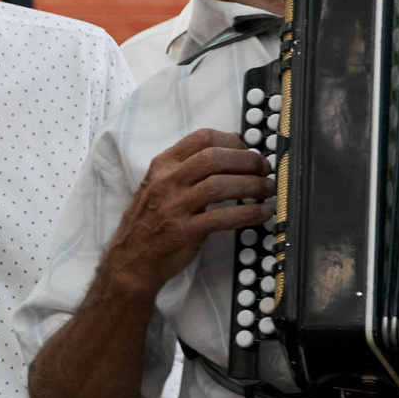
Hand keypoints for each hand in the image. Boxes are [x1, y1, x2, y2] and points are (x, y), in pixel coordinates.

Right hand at [105, 128, 271, 296]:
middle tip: (264, 170)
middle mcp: (167, 181)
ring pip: (221, 185)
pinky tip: (262, 213)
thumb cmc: (151, 220)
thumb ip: (191, 165)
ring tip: (267, 190)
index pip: (202, 138)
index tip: (248, 149)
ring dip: (252, 186)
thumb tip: (232, 143)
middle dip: (247, 161)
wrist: (131, 258)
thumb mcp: (161, 184)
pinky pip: (223, 217)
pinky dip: (249, 213)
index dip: (232, 141)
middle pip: (214, 158)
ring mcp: (174, 206)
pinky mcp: (184, 231)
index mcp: (163, 165)